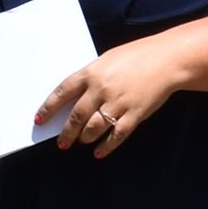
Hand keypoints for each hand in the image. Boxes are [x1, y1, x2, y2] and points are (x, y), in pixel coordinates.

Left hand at [41, 39, 189, 156]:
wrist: (168, 60)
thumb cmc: (138, 56)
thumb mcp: (108, 60)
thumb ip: (92, 77)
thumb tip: (77, 97)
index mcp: (92, 73)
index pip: (62, 93)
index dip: (48, 108)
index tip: (39, 120)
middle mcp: (101, 89)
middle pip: (76, 116)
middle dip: (66, 133)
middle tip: (62, 143)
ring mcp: (117, 103)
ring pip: (93, 128)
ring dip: (84, 139)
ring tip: (82, 142)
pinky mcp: (134, 115)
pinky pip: (116, 136)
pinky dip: (105, 146)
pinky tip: (99, 152)